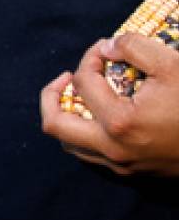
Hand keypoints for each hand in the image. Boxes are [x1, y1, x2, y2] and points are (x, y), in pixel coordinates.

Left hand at [40, 33, 178, 176]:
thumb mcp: (172, 64)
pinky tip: (102, 112)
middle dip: (52, 94)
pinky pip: (93, 154)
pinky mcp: (135, 173)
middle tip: (67, 76)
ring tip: (82, 93)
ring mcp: (123, 166)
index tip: (108, 49)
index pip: (82, 82)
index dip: (90, 58)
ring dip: (67, 115)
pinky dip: (86, 131)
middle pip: (55, 125)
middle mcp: (113, 150)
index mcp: (119, 124)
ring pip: (71, 143)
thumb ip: (133, 46)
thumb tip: (107, 47)